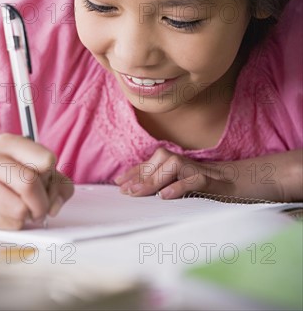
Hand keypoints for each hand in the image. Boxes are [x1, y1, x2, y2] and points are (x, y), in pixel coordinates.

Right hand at [0, 133, 73, 229]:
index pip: (45, 159)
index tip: (46, 180)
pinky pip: (9, 224)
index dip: (51, 176)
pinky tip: (8, 212)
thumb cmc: (10, 174)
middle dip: (43, 202)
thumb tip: (54, 206)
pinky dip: (15, 223)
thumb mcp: (36, 167)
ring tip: (22, 206)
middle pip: (29, 183)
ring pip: (20, 210)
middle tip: (41, 206)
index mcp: (8, 142)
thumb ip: (58, 184)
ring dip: (29, 214)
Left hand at [115, 148, 302, 201]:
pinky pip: (194, 180)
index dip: (134, 171)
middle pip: (158, 163)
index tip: (118, 183)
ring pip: (172, 167)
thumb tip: (134, 188)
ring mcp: (198, 169)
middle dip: (140, 176)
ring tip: (139, 193)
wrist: (241, 183)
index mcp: (175, 163)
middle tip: (125, 192)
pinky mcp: (212, 180)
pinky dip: (180, 186)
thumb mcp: (182, 184)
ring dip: (155, 180)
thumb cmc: (207, 185)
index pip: (151, 164)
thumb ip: (162, 183)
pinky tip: (166, 196)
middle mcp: (184, 162)